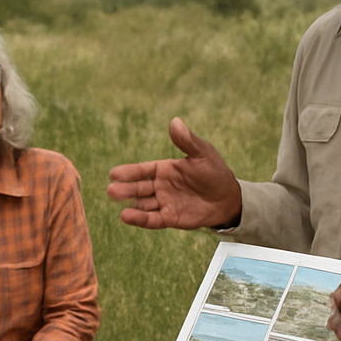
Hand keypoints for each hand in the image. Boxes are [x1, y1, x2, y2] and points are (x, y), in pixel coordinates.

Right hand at [108, 118, 243, 229]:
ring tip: (117, 200)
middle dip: (125, 188)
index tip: (114, 173)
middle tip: (111, 189)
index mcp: (165, 169)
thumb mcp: (203, 153)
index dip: (129, 172)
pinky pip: (152, 219)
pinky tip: (126, 216)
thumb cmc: (215, 173)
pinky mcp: (171, 218)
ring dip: (129, 203)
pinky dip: (139, 219)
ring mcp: (165, 203)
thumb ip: (187, 141)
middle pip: (139, 188)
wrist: (229, 198)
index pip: (143, 171)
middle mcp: (161, 186)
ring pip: (142, 203)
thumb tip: (174, 121)